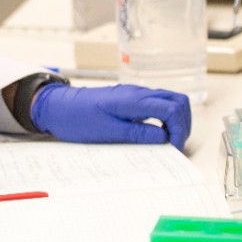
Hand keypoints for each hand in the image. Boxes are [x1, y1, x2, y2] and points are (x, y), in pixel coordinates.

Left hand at [30, 84, 191, 150]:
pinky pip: (157, 104)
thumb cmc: (77, 119)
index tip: (172, 148)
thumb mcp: (107, 132)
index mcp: (133, 100)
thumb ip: (138, 134)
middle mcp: (138, 93)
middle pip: (178, 100)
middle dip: (183, 124)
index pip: (172, 109)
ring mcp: (135, 94)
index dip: (179, 130)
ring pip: (170, 100)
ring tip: (168, 141)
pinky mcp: (131, 99)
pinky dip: (165, 117)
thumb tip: (164, 138)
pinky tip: (157, 133)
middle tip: (174, 145)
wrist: (58, 107)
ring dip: (176, 120)